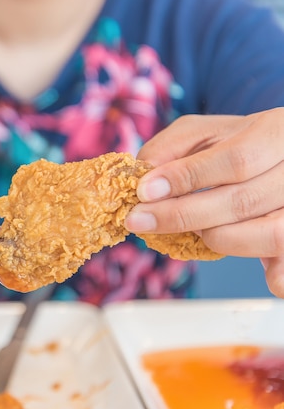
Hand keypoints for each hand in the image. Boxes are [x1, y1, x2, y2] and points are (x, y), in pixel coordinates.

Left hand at [124, 108, 283, 296]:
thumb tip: (142, 175)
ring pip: (268, 235)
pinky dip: (275, 276)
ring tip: (194, 231)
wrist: (281, 157)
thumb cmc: (237, 145)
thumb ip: (170, 147)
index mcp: (278, 132)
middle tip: (140, 221)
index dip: (186, 178)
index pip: (235, 159)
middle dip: (183, 215)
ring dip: (218, 238)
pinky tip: (255, 272)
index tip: (144, 192)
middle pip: (243, 201)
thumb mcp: (204, 133)